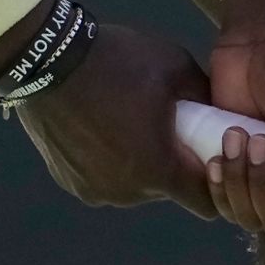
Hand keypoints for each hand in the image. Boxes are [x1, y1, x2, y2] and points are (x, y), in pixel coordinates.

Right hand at [12, 22, 217, 218]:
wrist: (48, 59)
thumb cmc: (118, 62)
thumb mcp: (175, 65)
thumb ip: (203, 96)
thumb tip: (217, 111)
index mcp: (158, 170)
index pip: (204, 204)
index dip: (215, 183)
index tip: (210, 158)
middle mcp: (127, 193)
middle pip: (166, 191)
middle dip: (172, 164)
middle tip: (165, 126)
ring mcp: (94, 190)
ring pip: (133, 186)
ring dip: (138, 163)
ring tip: (128, 122)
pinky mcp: (69, 182)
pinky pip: (103, 178)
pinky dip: (108, 161)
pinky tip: (99, 127)